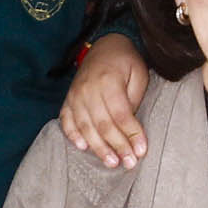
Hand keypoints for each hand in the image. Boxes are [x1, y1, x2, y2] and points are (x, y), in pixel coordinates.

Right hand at [60, 35, 152, 167]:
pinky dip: (72, 134)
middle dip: (117, 146)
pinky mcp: (68, 99)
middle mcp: (88, 89)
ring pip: (85, 126)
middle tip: (129, 163)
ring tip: (111, 163)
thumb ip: (133, 100)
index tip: (141, 151)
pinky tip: (83, 147)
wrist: (106, 44)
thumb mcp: (139, 75)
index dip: (131, 134)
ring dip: (98, 148)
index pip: (120, 114)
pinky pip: (66, 120)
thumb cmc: (126, 62)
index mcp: (108, 81)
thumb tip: (129, 129)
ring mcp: (75, 94)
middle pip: (102, 124)